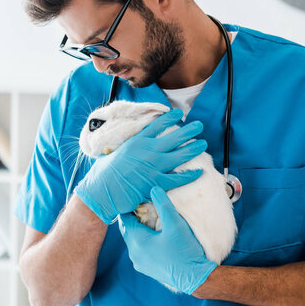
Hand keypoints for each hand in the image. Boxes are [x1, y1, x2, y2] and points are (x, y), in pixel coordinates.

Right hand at [74, 108, 207, 223]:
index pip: (157, 126)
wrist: (101, 191)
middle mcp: (147, 151)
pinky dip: (189, 175)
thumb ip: (127, 147)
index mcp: (136, 142)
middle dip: (188, 130)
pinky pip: (178, 178)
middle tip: (199, 125)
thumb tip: (131, 145)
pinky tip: (199, 171)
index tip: (178, 113)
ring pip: (180, 155)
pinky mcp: (156, 183)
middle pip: (174, 138)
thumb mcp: (114, 152)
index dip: (169, 118)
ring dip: (193, 148)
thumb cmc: (103, 173)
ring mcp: (153, 167)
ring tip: (203, 143)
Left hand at [118, 186, 216, 294]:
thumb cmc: (185, 250)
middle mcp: (134, 253)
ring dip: (138, 230)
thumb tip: (153, 188)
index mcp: (137, 241)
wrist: (194, 278)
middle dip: (133, 218)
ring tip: (148, 219)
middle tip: (142, 206)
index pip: (125, 219)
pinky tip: (154, 236)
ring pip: (133, 240)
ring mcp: (139, 263)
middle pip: (127, 230)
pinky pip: (139, 250)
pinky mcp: (146, 269)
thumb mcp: (175, 224)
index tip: (136, 198)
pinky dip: (143, 241)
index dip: (130, 207)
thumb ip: (163, 204)